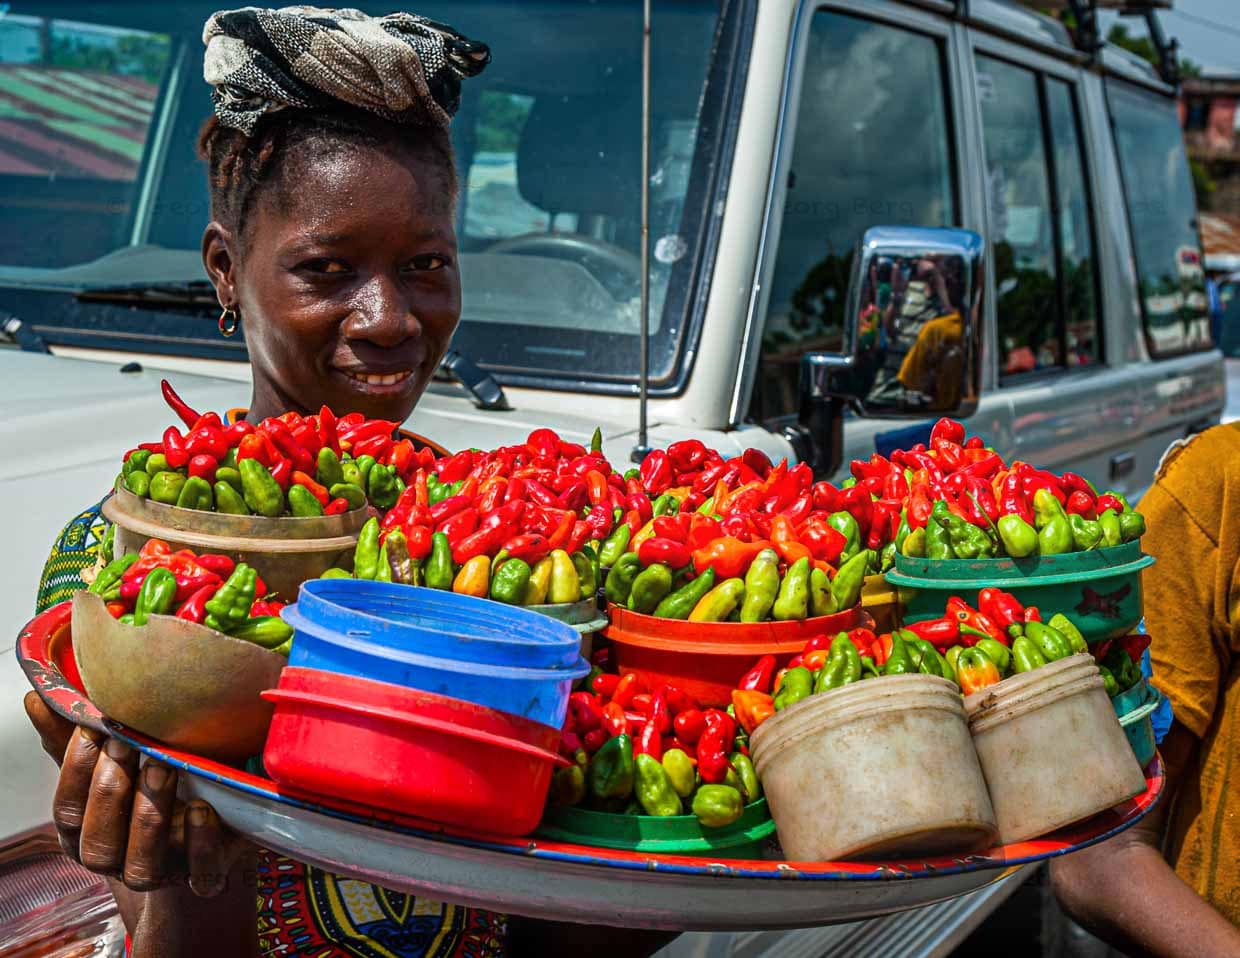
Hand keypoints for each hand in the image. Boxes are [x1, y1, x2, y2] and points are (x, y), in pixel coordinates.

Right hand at [24, 691, 250, 896]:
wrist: (206, 828)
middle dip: (111, 792)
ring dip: (150, 815)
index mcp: (89, 834)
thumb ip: (74, 737)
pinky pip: (200, 875)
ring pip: (143, 865)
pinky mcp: (206, 874)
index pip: (70, 812)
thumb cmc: (145, 786)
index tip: (94, 728)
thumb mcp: (112, 762)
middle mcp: (120, 860)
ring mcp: (163, 872)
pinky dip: (200, 844)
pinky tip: (202, 810)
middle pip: (100, 844)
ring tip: (164, 765)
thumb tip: (38, 697)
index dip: (77, 772)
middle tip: (129, 743)